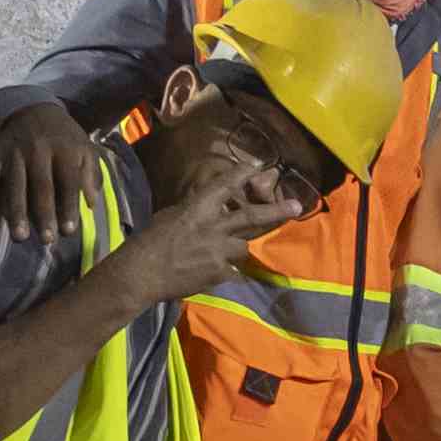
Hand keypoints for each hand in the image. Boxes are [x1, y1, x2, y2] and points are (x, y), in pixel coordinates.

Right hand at [0, 102, 100, 242]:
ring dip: (16, 212)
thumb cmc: (65, 137)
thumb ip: (91, 175)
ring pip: (15, 185)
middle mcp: (39, 149)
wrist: (34, 108)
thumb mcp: (85, 149)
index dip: (69, 206)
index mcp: (65, 148)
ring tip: (19, 236)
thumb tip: (92, 205)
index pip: (68, 181)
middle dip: (44, 214)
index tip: (69, 231)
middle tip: (46, 240)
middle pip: (42, 186)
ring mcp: (15, 151)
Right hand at [113, 139, 297, 310]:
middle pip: (252, 217)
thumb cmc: (149, 242)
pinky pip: (232, 271)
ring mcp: (219, 251)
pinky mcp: (219, 273)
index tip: (257, 166)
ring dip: (235, 249)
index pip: (225, 186)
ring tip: (216, 253)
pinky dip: (225, 272)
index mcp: (198, 208)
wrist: (142, 273)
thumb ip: (195, 211)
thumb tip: (210, 207)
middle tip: (297, 206)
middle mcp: (213, 227)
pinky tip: (211, 273)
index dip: (242, 174)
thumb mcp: (171, 216)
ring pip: (243, 247)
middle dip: (277, 211)